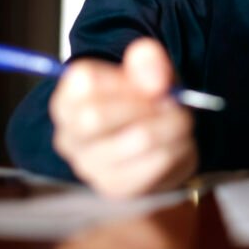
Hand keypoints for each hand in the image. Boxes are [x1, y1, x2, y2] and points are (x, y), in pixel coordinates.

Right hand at [50, 38, 197, 197]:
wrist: (158, 142)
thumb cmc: (144, 101)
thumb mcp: (148, 71)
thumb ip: (148, 61)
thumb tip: (153, 78)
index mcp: (68, 99)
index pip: (84, 83)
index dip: (125, 81)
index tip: (149, 84)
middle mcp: (68, 135)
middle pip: (96, 116)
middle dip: (145, 105)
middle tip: (170, 103)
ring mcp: (88, 166)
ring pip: (136, 140)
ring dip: (171, 126)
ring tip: (180, 121)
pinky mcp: (114, 187)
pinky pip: (153, 165)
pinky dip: (175, 149)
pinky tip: (177, 143)